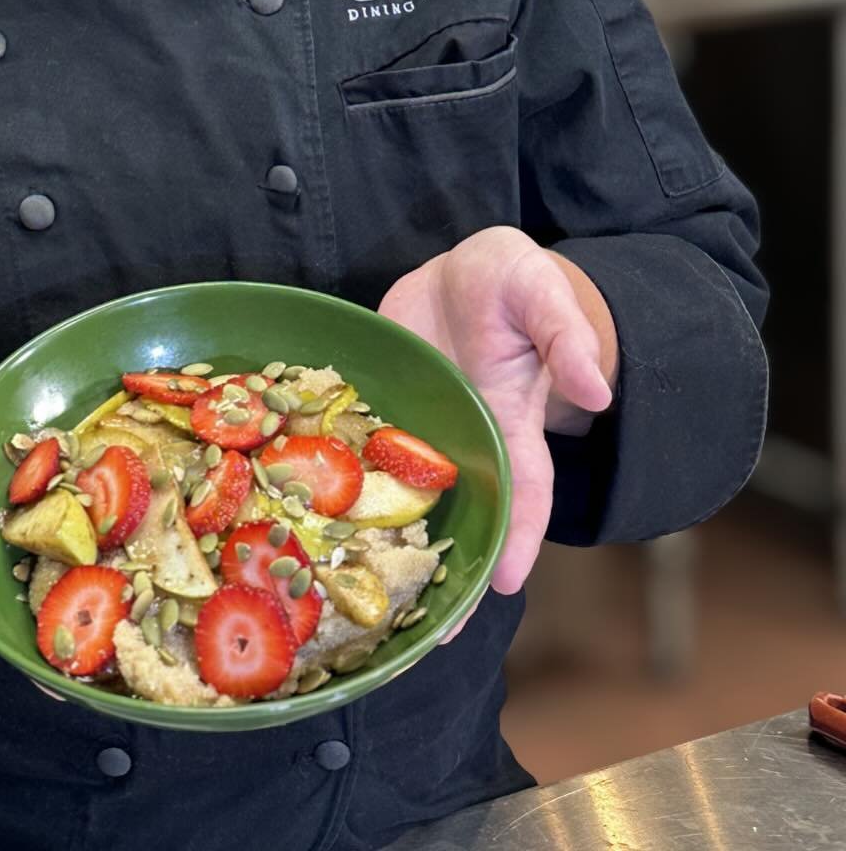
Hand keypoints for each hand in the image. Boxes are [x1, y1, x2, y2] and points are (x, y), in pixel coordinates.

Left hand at [376, 226, 613, 640]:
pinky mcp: (376, 411)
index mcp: (510, 420)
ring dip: (388, 550)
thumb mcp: (543, 293)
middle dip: (450, 576)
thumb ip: (566, 337)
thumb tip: (598, 390)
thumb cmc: (512, 282)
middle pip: (461, 520)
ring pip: (401, 503)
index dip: (519, 537)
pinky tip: (309, 530)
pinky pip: (355, 458)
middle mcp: (462, 439)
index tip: (506, 584)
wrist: (458, 270)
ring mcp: (415, 430)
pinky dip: (338, 494)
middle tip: (427, 638)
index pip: (523, 490)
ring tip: (365, 612)